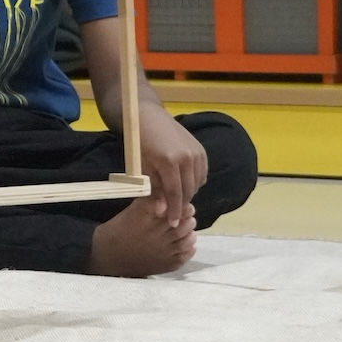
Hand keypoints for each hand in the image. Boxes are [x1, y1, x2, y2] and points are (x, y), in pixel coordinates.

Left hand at [140, 113, 206, 228]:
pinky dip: (194, 182)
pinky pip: (202, 174)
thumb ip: (153, 189)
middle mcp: (188, 157)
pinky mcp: (201, 151)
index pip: (176, 193)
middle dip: (181, 204)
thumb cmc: (139, 143)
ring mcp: (197, 153)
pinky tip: (183, 184)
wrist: (148, 118)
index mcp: (169, 161)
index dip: (174, 210)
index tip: (172, 223)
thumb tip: (161, 212)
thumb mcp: (141, 168)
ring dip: (187, 193)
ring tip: (175, 198)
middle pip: (189, 190)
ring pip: (197, 184)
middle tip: (173, 213)